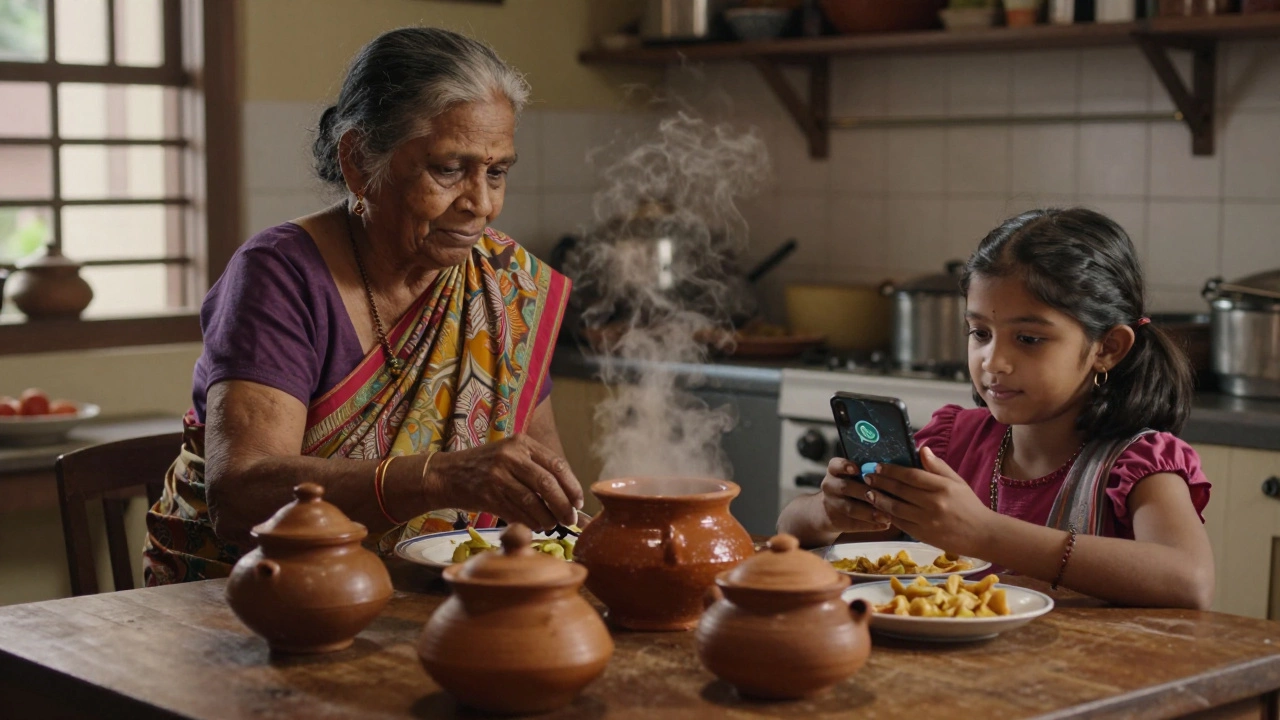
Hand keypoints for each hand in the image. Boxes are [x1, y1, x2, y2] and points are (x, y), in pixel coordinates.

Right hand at [425, 434, 583, 530]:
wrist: (446, 474)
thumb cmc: (485, 467)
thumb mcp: (510, 455)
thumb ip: (536, 468)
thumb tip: (569, 495)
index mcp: (521, 443)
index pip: (557, 465)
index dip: (572, 486)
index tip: (578, 502)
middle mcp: (510, 456)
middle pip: (548, 484)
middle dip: (564, 505)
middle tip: (570, 519)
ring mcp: (497, 475)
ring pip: (533, 502)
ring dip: (547, 518)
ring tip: (552, 525)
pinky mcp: (487, 495)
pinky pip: (517, 513)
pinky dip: (530, 523)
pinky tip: (535, 526)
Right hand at [818, 457, 892, 534]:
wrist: (830, 510)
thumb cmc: (852, 488)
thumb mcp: (853, 477)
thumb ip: (869, 474)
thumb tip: (894, 474)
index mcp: (834, 471)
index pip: (835, 465)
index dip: (844, 466)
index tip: (856, 469)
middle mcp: (829, 486)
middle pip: (845, 487)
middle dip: (863, 492)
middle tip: (880, 495)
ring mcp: (831, 504)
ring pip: (850, 508)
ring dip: (869, 513)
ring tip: (887, 517)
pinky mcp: (835, 521)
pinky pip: (853, 524)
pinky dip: (870, 525)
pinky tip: (885, 525)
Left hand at [861, 446, 992, 555]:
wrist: (982, 535)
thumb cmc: (969, 505)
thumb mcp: (957, 482)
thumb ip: (938, 466)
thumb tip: (922, 449)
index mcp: (942, 487)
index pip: (911, 475)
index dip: (892, 470)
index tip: (878, 466)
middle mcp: (933, 504)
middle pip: (900, 490)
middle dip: (880, 482)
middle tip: (867, 476)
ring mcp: (927, 521)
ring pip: (895, 508)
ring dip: (879, 499)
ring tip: (868, 492)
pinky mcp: (923, 535)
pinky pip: (900, 523)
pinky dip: (888, 515)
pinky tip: (880, 509)